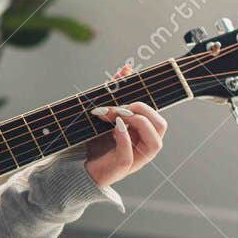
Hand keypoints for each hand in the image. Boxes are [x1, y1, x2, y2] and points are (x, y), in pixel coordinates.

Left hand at [85, 64, 167, 188]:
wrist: (76, 164)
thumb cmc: (94, 139)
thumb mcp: (106, 113)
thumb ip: (116, 92)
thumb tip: (127, 68)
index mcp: (143, 134)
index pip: (157, 116)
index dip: (144, 102)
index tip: (121, 95)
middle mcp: (143, 147)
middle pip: (161, 126)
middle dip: (142, 111)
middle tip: (119, 107)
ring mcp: (134, 160)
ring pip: (155, 143)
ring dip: (137, 124)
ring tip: (117, 117)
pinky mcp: (119, 169)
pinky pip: (129, 155)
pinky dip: (124, 139)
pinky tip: (115, 127)